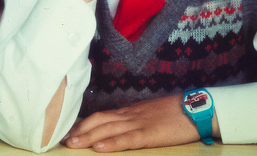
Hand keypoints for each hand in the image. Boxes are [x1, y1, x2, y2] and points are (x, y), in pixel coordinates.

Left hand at [64, 94, 212, 151]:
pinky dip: (111, 144)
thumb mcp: (150, 113)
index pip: (102, 115)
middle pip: (99, 121)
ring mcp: (139, 123)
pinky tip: (99, 148)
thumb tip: (119, 126)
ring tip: (72, 144)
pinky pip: (127, 139)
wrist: (194, 107)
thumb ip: (134, 119)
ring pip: (108, 129)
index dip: (84, 123)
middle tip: (63, 140)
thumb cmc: (174, 112)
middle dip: (80, 131)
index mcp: (130, 111)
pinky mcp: (149, 134)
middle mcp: (130, 115)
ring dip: (88, 137)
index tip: (70, 131)